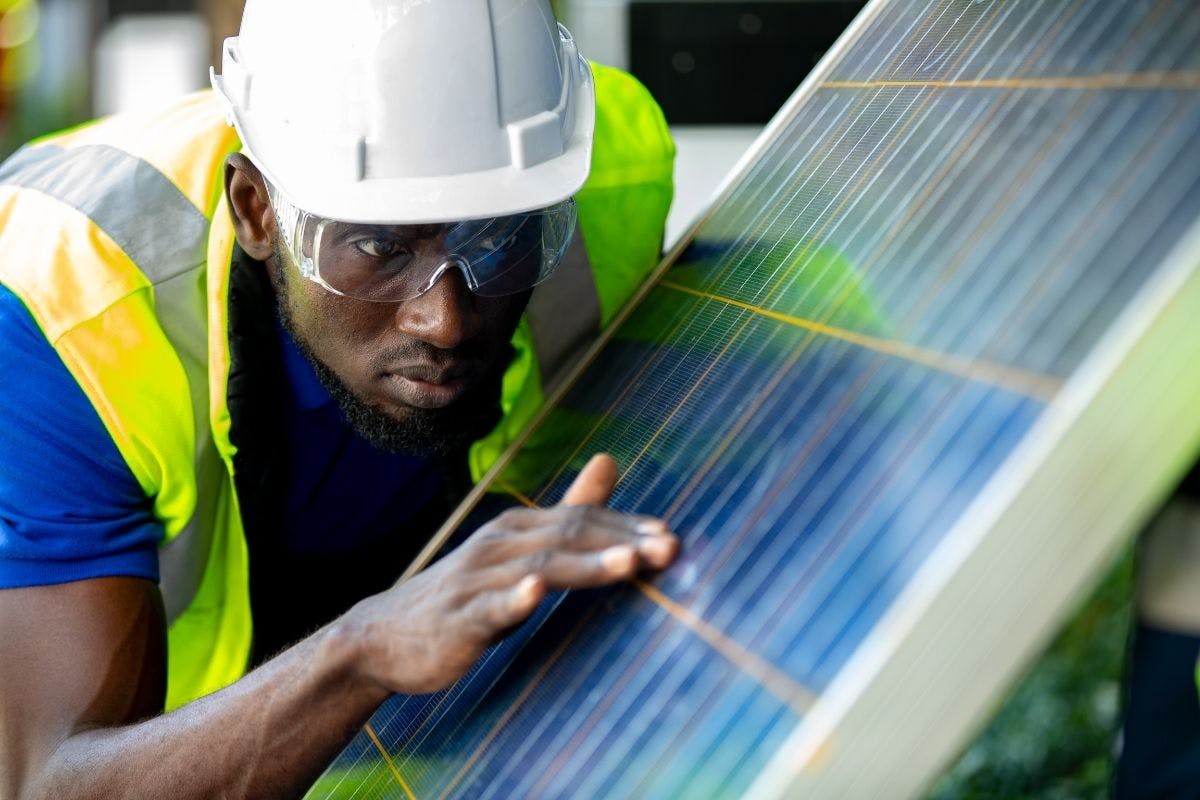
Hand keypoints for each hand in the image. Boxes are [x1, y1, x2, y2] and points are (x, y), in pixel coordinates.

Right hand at [345, 453, 678, 693]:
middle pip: (569, 537)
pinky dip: (512, 599)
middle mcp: (500, 545)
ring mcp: (477, 580)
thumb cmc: (465, 593)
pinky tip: (534, 594)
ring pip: (539, 567)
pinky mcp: (458, 618)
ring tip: (629, 563)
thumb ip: (569, 510)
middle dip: (623, 542)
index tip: (673, 536)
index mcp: (518, 529)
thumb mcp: (519, 548)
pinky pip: (488, 607)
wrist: (384, 636)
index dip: (628, 527)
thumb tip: (610, 460)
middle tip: (671, 547)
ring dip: (585, 564)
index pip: (582, 520)